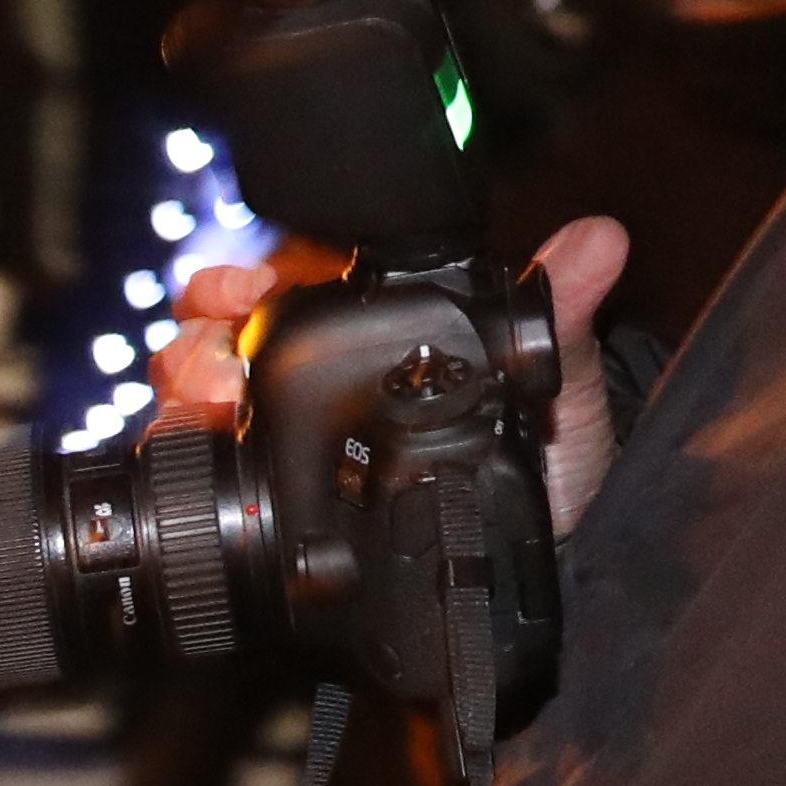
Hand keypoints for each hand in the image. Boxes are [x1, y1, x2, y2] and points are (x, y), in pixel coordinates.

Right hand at [153, 215, 627, 534]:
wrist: (552, 545)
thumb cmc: (555, 458)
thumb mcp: (562, 387)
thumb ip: (561, 317)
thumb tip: (597, 240)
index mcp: (367, 334)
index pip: (272, 288)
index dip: (235, 282)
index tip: (239, 289)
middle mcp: (313, 382)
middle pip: (210, 341)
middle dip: (198, 346)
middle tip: (225, 370)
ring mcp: (285, 442)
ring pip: (193, 402)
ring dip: (188, 399)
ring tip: (218, 411)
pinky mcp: (271, 500)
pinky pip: (206, 474)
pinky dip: (193, 462)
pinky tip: (212, 465)